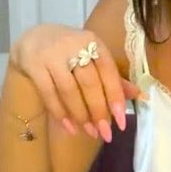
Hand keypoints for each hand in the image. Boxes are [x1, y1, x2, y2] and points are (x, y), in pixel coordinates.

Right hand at [10, 24, 140, 141]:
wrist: (33, 38)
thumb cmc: (70, 51)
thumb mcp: (92, 57)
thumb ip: (112, 77)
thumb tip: (138, 95)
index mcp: (93, 42)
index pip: (108, 71)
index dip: (116, 97)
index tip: (122, 121)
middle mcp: (73, 45)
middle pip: (89, 83)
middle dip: (99, 111)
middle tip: (105, 133)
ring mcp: (52, 55)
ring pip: (69, 91)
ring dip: (80, 115)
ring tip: (89, 132)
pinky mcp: (34, 66)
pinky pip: (49, 94)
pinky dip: (60, 113)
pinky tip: (69, 127)